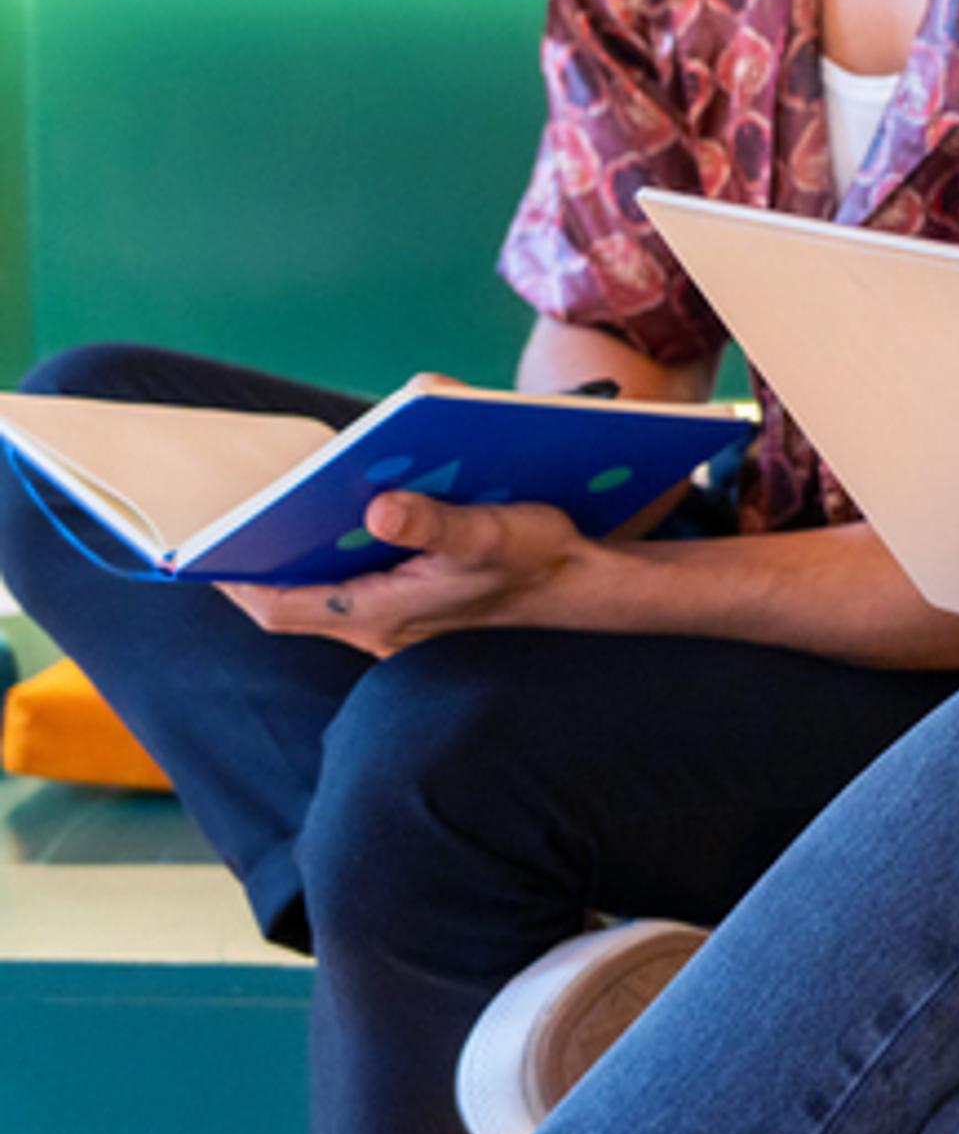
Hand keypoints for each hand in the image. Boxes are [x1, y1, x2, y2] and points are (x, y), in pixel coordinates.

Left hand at [218, 493, 595, 657]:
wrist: (581, 583)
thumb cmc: (537, 557)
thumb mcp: (491, 533)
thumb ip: (434, 523)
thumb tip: (378, 508)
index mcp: (385, 613)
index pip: (282, 608)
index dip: (237, 582)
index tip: (203, 550)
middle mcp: (380, 625)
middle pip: (291, 602)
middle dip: (257, 564)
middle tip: (228, 521)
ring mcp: (393, 621)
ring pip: (317, 595)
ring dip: (292, 561)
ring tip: (269, 515)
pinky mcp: (410, 609)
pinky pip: (346, 589)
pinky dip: (329, 559)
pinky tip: (334, 520)